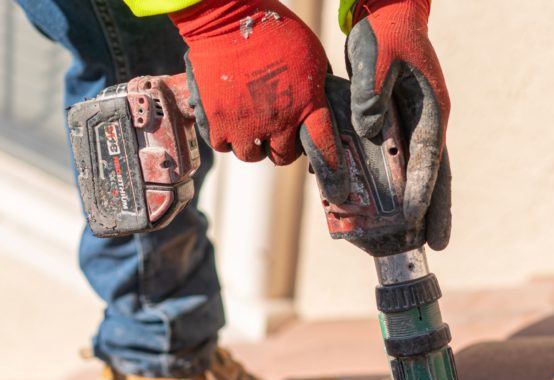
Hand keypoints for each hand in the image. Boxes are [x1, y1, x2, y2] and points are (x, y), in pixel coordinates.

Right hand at [171, 0, 338, 167]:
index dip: (333, 172)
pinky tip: (229, 116)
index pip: (324, 150)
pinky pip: (222, 145)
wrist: (227, 17)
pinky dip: (225, 135)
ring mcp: (245, 125)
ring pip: (251, 154)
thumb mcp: (312, 57)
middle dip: (281, 146)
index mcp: (307, 106)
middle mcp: (278, 123)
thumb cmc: (275, 31)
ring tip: (250, 120)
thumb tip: (321, 107)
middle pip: (283, 157)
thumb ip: (316, 88)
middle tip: (276, 128)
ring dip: (252, 142)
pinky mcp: (216, 121)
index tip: (337, 188)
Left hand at [346, 0, 451, 249]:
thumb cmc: (386, 33)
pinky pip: (399, 161)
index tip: (416, 217)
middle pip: (435, 175)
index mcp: (432, 110)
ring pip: (421, 173)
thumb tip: (369, 130)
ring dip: (420, 205)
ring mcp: (416, 126)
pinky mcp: (400, 125)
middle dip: (436, 211)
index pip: (429, 158)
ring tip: (417, 238)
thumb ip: (372, 93)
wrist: (388, 14)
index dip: (423, 189)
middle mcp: (429, 123)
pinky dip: (396, 185)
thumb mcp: (377, 58)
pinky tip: (386, 206)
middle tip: (437, 245)